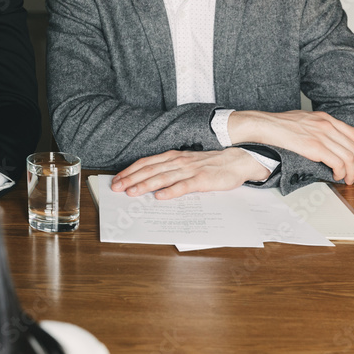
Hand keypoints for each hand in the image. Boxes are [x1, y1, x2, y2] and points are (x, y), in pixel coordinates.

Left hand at [110, 149, 268, 199]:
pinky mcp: (202, 180)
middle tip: (117, 188)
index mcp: (172, 157)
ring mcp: (189, 170)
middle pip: (150, 170)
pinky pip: (183, 186)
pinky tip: (159, 197)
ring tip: (132, 192)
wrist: (236, 160)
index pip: (145, 163)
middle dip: (131, 179)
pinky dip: (170, 191)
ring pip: (163, 178)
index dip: (130, 171)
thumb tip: (148, 181)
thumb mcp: (185, 162)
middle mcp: (178, 161)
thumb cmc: (208, 164)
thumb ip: (168, 169)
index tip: (117, 180)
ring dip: (145, 185)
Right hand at [229, 110, 353, 183]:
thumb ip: (317, 126)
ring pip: (348, 157)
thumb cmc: (277, 124)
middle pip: (353, 147)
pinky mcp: (315, 147)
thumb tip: (324, 139)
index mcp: (324, 118)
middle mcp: (326, 125)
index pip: (353, 133)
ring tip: (347, 179)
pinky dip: (340, 172)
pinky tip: (335, 176)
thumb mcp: (302, 118)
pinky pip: (338, 163)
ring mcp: (322, 136)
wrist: (263, 125)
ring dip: (351, 172)